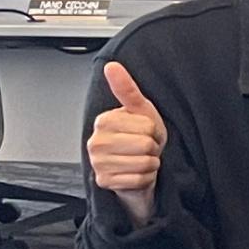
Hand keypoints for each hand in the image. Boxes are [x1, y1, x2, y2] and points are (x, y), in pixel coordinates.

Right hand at [87, 62, 165, 217]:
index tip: (145, 132)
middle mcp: (95, 142)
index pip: (146, 126)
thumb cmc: (140, 137)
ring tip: (140, 159)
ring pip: (143, 163)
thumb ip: (127, 89)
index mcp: (103, 121)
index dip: (153, 130)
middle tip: (144, 148)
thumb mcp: (140, 110)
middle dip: (152, 148)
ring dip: (150, 164)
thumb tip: (112, 66)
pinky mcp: (104, 182)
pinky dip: (145, 178)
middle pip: (144, 145)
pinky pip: (139, 179)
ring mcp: (97, 163)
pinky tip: (136, 173)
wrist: (138, 167)